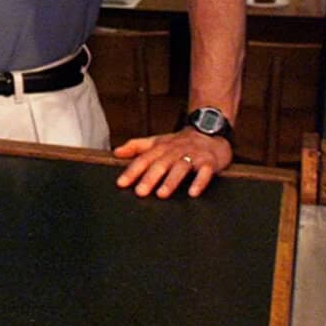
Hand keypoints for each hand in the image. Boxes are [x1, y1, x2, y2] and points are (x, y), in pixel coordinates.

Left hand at [113, 128, 232, 198]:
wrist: (209, 130)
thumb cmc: (180, 142)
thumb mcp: (157, 141)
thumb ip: (136, 147)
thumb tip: (116, 153)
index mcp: (161, 147)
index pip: (144, 159)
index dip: (132, 171)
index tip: (121, 183)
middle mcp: (175, 151)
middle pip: (161, 164)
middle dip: (150, 178)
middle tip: (140, 192)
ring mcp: (193, 156)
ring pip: (180, 168)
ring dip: (171, 181)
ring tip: (161, 194)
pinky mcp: (209, 162)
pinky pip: (205, 172)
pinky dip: (199, 182)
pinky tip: (193, 193)